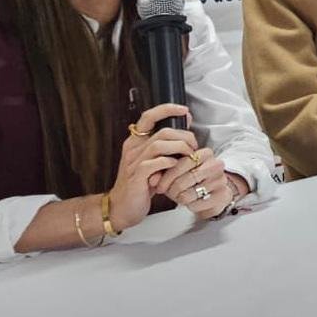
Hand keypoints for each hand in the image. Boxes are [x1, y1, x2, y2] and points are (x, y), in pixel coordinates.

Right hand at [108, 103, 196, 231]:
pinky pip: (155, 163)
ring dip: (179, 148)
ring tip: (189, 156)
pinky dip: (169, 162)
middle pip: (162, 132)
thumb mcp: (153, 159)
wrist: (122, 207)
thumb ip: (166, 142)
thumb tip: (186, 120)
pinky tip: (175, 166)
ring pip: (159, 145)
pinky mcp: (137, 176)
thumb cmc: (142, 182)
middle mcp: (133, 148)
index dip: (167, 109)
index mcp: (136, 141)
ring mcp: (133, 162)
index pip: (149, 116)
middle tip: (194, 146)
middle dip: (183, 136)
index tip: (184, 110)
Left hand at [157, 149, 233, 219]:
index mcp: (205, 153)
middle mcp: (216, 165)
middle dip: (171, 189)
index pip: (180, 163)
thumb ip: (164, 171)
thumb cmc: (191, 180)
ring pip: (187, 194)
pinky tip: (190, 202)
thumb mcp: (178, 172)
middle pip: (183, 180)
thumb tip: (152, 178)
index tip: (159, 184)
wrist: (211, 193)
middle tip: (168, 192)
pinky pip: (195, 204)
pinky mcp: (221, 197)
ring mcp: (220, 181)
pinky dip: (188, 205)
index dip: (166, 176)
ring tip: (179, 196)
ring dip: (179, 198)